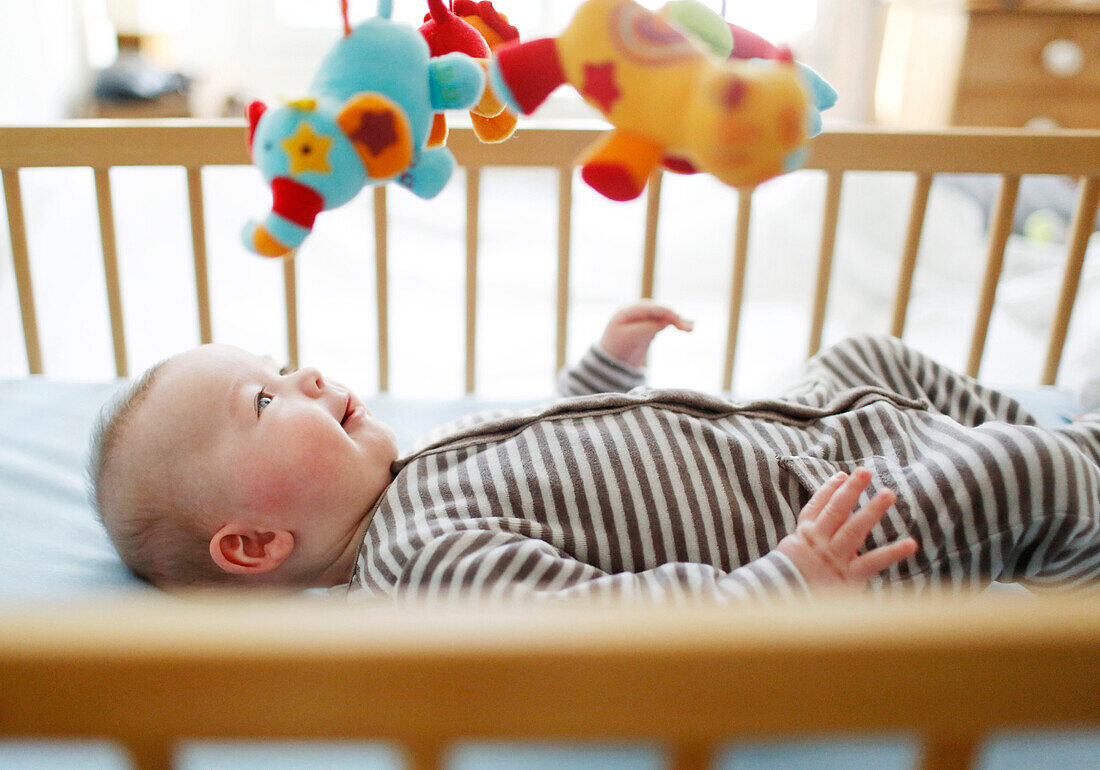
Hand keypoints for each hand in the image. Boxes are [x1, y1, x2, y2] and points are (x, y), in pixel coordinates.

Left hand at [600, 301, 692, 367]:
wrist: (611, 360)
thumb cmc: (616, 348)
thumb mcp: (629, 338)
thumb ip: (646, 328)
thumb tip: (666, 321)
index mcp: (627, 311)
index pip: (650, 308)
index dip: (665, 312)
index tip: (677, 319)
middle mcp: (636, 311)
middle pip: (659, 310)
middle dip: (674, 317)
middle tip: (688, 328)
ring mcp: (643, 317)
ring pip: (663, 316)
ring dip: (677, 321)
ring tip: (691, 328)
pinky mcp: (649, 325)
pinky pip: (664, 322)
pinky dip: (674, 324)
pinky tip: (686, 328)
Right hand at [777, 468, 917, 591]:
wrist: (787, 602)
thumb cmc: (790, 580)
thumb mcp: (792, 554)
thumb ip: (808, 537)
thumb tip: (820, 524)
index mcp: (805, 535)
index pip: (817, 507)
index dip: (829, 490)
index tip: (842, 475)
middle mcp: (820, 542)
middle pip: (836, 510)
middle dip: (851, 490)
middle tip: (866, 471)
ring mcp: (835, 557)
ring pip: (854, 529)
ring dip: (871, 509)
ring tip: (888, 493)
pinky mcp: (849, 576)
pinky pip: (873, 562)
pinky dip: (892, 552)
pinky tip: (911, 543)